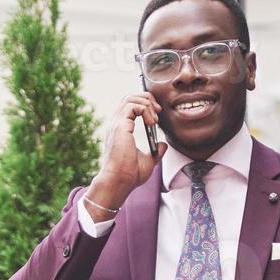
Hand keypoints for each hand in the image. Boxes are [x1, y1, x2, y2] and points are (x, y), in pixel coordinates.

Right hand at [84, 93, 167, 220]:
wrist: (120, 182)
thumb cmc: (129, 175)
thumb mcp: (148, 161)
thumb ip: (155, 152)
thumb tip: (163, 145)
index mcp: (120, 130)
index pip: (129, 105)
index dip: (144, 105)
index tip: (156, 117)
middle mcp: (116, 124)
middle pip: (129, 97)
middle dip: (147, 99)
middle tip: (158, 112)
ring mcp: (116, 124)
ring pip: (130, 98)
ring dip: (147, 104)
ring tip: (154, 119)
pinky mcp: (120, 126)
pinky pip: (132, 105)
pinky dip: (145, 109)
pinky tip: (151, 122)